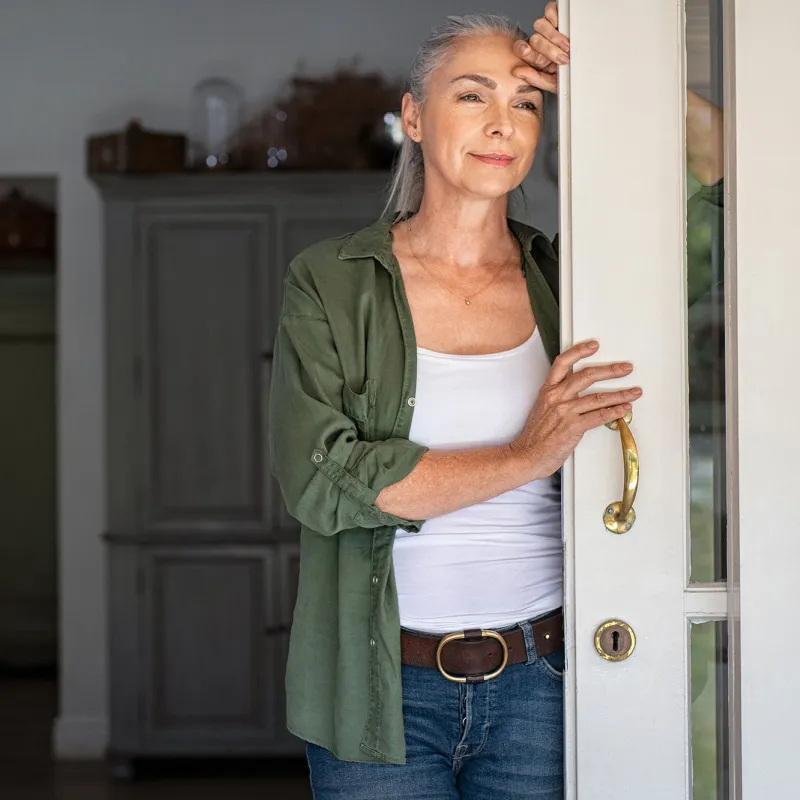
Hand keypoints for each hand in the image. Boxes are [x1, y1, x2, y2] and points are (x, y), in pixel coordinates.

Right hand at [509, 340, 642, 479]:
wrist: (527, 455)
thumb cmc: (535, 437)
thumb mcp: (543, 409)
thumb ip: (560, 399)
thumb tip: (581, 395)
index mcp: (548, 391)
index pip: (563, 362)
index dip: (579, 351)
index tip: (594, 345)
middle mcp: (557, 397)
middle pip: (587, 375)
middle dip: (611, 370)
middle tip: (625, 368)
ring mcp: (565, 411)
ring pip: (599, 397)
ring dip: (621, 394)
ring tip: (634, 392)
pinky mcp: (574, 426)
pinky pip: (600, 416)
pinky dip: (615, 412)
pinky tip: (624, 409)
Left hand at [511, 2, 568, 94]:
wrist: (588, 65)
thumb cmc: (571, 73)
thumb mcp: (554, 82)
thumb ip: (535, 78)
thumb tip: (517, 71)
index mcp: (537, 56)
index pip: (522, 50)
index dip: (523, 49)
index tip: (526, 51)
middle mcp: (541, 41)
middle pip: (534, 39)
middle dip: (548, 49)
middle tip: (562, 57)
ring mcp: (548, 28)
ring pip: (540, 25)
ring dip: (554, 37)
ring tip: (566, 46)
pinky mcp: (556, 15)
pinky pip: (549, 11)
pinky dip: (555, 19)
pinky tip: (563, 28)